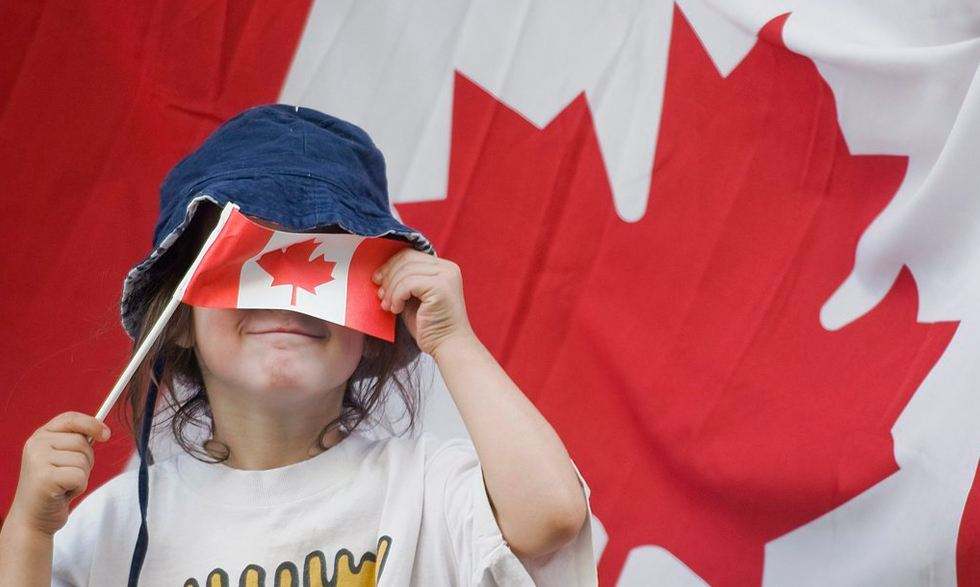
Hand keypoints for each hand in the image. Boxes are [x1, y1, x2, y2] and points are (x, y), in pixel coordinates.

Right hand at [6, 412, 109, 535]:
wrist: (32, 519)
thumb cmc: (53, 488)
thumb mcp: (61, 458)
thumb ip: (75, 442)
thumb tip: (103, 430)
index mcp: (40, 436)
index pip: (70, 418)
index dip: (92, 423)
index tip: (106, 434)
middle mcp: (36, 444)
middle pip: (82, 441)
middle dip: (86, 461)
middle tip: (68, 476)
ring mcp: (38, 460)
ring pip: (83, 459)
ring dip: (81, 476)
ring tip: (63, 485)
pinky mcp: (45, 478)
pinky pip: (80, 476)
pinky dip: (78, 487)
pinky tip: (62, 493)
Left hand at [372, 249, 476, 355]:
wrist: (449, 346)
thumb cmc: (431, 327)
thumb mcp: (414, 298)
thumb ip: (404, 283)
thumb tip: (381, 274)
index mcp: (443, 268)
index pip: (410, 255)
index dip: (390, 266)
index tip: (378, 281)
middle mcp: (448, 268)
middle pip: (406, 259)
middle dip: (388, 276)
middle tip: (380, 295)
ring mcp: (446, 277)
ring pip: (405, 272)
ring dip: (391, 290)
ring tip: (388, 306)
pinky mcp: (440, 287)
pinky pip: (407, 284)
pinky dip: (397, 297)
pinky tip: (397, 310)